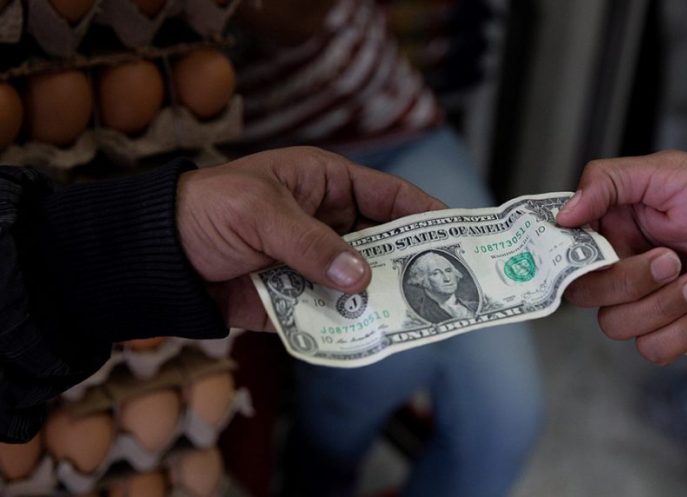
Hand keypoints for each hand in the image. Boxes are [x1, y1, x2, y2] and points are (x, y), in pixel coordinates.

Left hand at [176, 146, 444, 330]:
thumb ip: (310, 243)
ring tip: (421, 315)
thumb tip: (360, 276)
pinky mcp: (300, 300)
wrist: (155, 259)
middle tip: (448, 283)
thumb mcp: (258, 213)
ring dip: (386, 297)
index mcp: (325, 184)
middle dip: (413, 262)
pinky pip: (336, 312)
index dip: (423, 211)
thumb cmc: (206, 211)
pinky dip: (353, 324)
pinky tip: (376, 334)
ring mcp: (316, 264)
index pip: (387, 194)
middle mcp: (329, 223)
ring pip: (365, 281)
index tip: (457, 232)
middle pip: (385, 243)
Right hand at [558, 151, 686, 362]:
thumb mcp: (672, 172)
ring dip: (665, 305)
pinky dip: (684, 330)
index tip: (589, 252)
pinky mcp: (672, 334)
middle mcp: (622, 267)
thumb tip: (563, 212)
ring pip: (617, 325)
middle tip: (673, 259)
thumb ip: (611, 181)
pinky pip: (651, 350)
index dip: (564, 257)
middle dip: (630, 281)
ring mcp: (645, 304)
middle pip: (585, 293)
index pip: (563, 249)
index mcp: (614, 227)